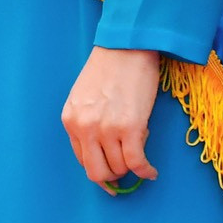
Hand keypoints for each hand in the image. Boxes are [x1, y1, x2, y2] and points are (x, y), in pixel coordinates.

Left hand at [61, 46, 160, 186]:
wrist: (126, 46)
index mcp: (70, 119)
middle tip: (127, 171)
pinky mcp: (129, 127)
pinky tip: (151, 171)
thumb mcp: (84, 97)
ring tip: (140, 149)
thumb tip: (102, 151)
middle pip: (97, 172)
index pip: (82, 160)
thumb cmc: (109, 69)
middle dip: (114, 176)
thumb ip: (87, 122)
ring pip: (119, 168)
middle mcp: (85, 127)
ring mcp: (106, 128)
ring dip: (132, 168)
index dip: (100, 169)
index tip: (112, 172)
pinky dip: (146, 171)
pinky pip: (137, 163)